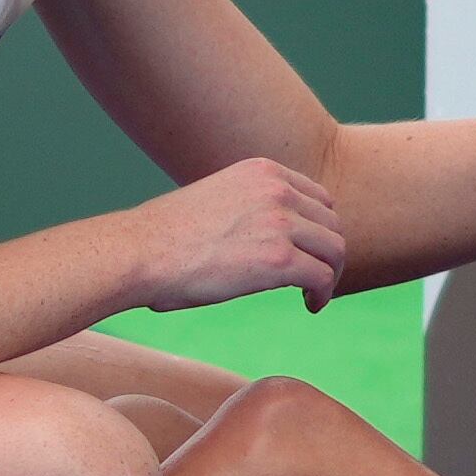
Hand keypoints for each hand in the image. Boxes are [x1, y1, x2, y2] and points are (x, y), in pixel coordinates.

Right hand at [131, 156, 343, 313]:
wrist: (140, 253)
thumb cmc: (165, 237)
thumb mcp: (216, 199)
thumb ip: (248, 207)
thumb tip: (262, 236)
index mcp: (261, 171)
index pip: (318, 196)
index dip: (319, 228)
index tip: (308, 251)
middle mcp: (277, 189)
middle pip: (332, 222)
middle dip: (327, 252)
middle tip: (313, 278)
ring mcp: (281, 222)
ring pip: (335, 250)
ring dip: (329, 274)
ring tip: (313, 294)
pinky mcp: (279, 259)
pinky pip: (323, 276)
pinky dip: (323, 293)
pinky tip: (310, 305)